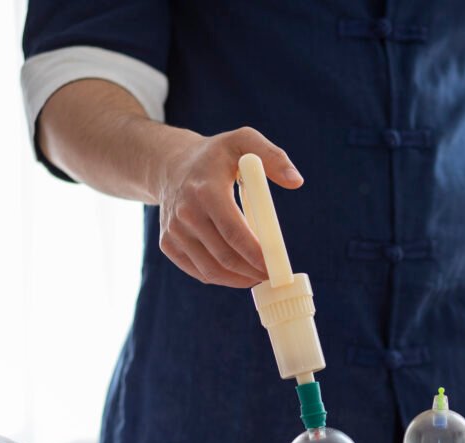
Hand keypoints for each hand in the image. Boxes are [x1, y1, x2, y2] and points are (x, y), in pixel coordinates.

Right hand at [156, 127, 303, 286]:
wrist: (170, 165)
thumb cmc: (216, 155)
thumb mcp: (244, 141)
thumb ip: (272, 157)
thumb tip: (296, 181)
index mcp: (206, 191)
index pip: (234, 232)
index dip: (258, 254)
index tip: (279, 265)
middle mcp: (185, 214)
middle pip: (225, 256)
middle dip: (253, 271)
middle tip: (276, 275)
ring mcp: (173, 232)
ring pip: (212, 270)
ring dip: (240, 279)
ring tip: (260, 275)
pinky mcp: (168, 244)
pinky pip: (200, 271)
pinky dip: (222, 277)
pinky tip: (239, 272)